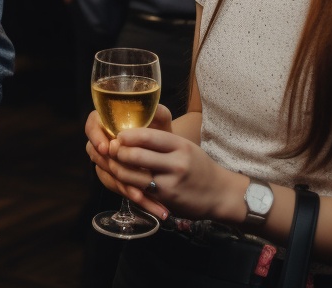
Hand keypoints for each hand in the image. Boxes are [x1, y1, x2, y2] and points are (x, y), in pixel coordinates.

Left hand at [84, 111, 226, 221]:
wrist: (221, 193)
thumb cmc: (199, 167)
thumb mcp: (186, 146)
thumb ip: (163, 142)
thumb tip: (132, 134)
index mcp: (180, 144)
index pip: (147, 136)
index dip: (127, 135)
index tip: (118, 135)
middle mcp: (176, 162)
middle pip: (136, 155)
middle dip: (119, 152)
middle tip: (110, 150)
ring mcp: (171, 182)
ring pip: (133, 175)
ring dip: (118, 169)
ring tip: (112, 164)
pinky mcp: (166, 198)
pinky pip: (139, 190)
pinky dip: (128, 185)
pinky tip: (123, 180)